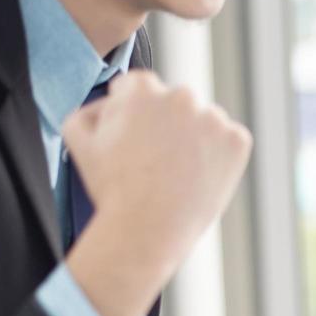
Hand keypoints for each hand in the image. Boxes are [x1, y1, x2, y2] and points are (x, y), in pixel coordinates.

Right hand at [63, 71, 252, 315]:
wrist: (148, 229)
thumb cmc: (111, 189)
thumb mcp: (78, 141)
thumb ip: (91, 109)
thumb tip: (110, 102)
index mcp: (142, 89)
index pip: (140, 86)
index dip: (134, 113)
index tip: (136, 137)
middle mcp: (181, 96)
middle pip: (175, 102)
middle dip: (167, 124)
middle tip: (157, 160)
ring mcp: (213, 118)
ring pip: (205, 121)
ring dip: (196, 138)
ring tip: (177, 173)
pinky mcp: (237, 141)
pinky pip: (231, 139)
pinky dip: (221, 155)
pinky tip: (199, 176)